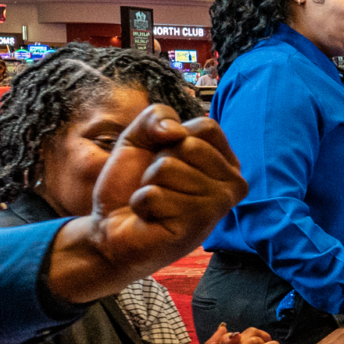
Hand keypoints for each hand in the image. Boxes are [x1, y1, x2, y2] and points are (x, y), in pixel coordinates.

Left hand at [50, 106, 247, 304]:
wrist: (111, 227)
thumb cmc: (131, 186)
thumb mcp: (139, 138)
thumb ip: (156, 116)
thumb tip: (175, 132)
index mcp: (225, 162)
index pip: (207, 127)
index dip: (173, 137)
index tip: (166, 159)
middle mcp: (232, 183)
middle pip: (189, 145)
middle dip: (158, 162)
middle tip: (159, 185)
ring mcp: (218, 205)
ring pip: (168, 168)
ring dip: (149, 184)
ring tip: (155, 202)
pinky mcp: (197, 225)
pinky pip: (155, 194)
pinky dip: (142, 204)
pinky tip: (151, 217)